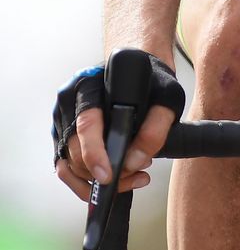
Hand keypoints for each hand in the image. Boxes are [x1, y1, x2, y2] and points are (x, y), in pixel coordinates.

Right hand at [52, 56, 184, 200]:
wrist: (139, 67)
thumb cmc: (151, 79)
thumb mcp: (167, 97)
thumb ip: (155, 129)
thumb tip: (135, 161)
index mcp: (88, 85)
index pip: (86, 124)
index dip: (94, 154)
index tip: (108, 175)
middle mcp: (69, 102)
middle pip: (75, 150)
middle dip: (104, 171)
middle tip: (138, 172)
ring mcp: (62, 119)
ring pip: (69, 165)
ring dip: (97, 181)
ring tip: (134, 175)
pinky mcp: (62, 136)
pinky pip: (67, 169)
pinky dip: (88, 182)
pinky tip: (117, 178)